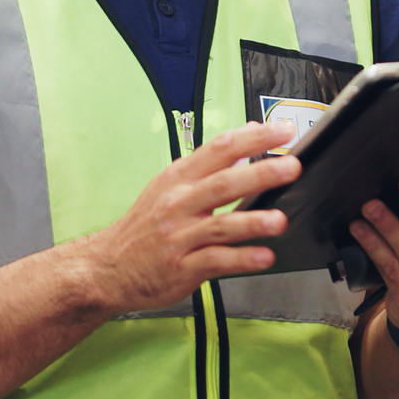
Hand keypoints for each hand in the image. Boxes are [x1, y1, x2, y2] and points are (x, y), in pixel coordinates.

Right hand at [72, 121, 300, 314]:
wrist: (107, 267)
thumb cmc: (143, 226)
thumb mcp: (168, 187)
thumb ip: (208, 167)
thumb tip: (244, 143)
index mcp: (178, 178)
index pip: (219, 149)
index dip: (253, 138)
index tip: (282, 131)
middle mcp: (178, 203)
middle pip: (223, 184)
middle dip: (259, 173)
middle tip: (290, 166)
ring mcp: (179, 236)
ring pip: (221, 225)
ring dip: (253, 221)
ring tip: (280, 219)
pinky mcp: (182, 267)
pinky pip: (216, 262)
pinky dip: (242, 259)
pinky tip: (265, 256)